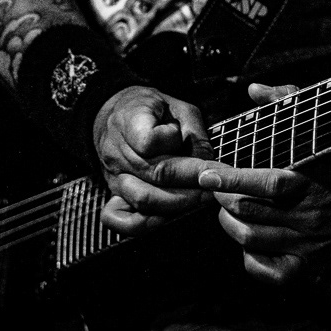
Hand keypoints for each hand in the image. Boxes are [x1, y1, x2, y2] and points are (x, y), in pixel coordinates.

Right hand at [95, 84, 222, 235]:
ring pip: (143, 199)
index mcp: (130, 119)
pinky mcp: (112, 194)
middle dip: (192, 184)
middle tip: (218, 186)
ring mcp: (112, 175)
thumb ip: (193, 134)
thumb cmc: (154, 110)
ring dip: (178, 203)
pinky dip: (146, 224)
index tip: (208, 159)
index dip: (182, 152)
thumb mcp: (178, 107)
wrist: (117, 113)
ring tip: (201, 199)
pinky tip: (169, 217)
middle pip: (155, 175)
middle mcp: (116, 150)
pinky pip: (121, 221)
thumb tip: (207, 165)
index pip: (151, 141)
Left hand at [197, 83, 330, 284]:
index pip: (260, 182)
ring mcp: (309, 243)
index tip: (205, 173)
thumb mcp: (328, 129)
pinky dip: (250, 258)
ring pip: (251, 238)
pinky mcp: (312, 264)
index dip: (228, 179)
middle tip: (216, 188)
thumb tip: (255, 90)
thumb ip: (289, 104)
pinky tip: (249, 242)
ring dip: (229, 224)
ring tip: (228, 210)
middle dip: (221, 198)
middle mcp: (308, 213)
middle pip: (247, 211)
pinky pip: (269, 271)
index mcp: (311, 179)